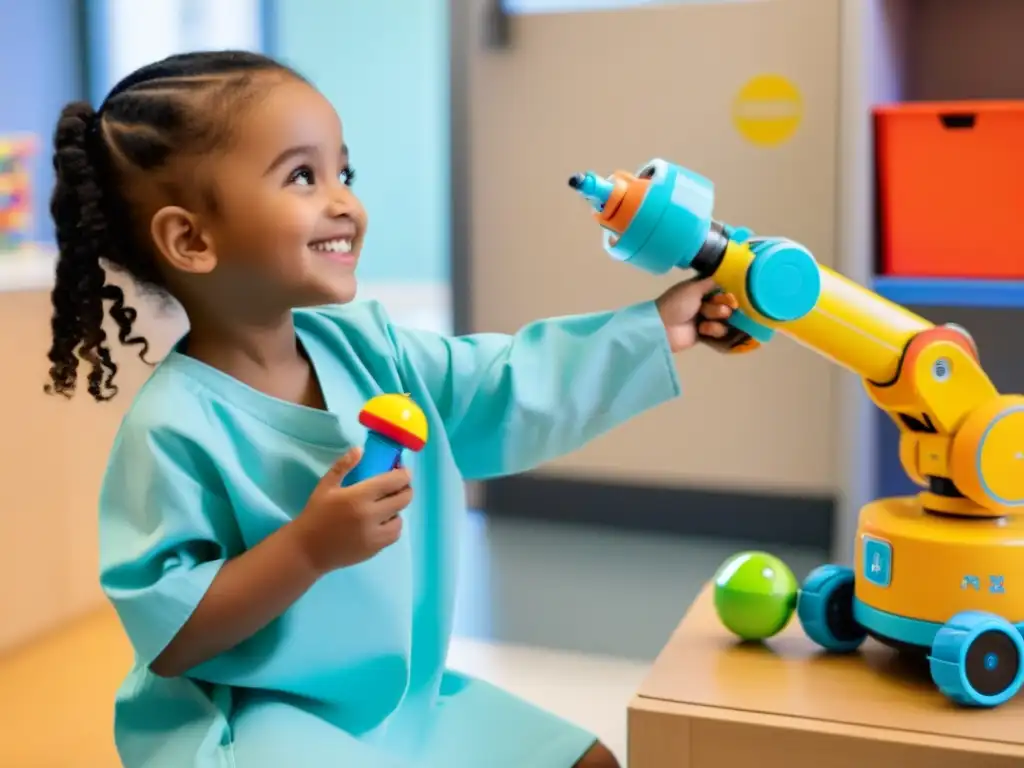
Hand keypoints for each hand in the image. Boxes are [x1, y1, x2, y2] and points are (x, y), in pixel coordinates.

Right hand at [291, 448, 412, 574]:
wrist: (308, 549)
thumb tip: (360, 449)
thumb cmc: (316, 514)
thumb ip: (343, 466)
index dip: (404, 474)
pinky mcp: (375, 549)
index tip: (401, 470)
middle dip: (405, 488)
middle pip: (404, 498)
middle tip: (398, 485)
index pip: (394, 481)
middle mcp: (371, 515)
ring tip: (387, 505)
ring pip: (401, 518)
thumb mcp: (326, 486)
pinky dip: (393, 525)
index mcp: (359, 496)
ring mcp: (375, 535)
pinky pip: (394, 534)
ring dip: (398, 509)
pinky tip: (383, 521)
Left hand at [655, 276, 736, 352]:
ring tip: (704, 322)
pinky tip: (702, 330)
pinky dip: (713, 330)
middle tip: (709, 309)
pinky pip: (720, 331)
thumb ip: (712, 282)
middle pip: (726, 303)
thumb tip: (727, 275)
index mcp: (700, 288)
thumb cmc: (676, 304)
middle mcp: (704, 301)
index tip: (730, 294)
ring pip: (725, 318)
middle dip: (721, 307)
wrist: (663, 328)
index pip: (722, 288)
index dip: (728, 292)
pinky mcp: (705, 333)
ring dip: (716, 319)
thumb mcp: (694, 288)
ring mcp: (705, 318)